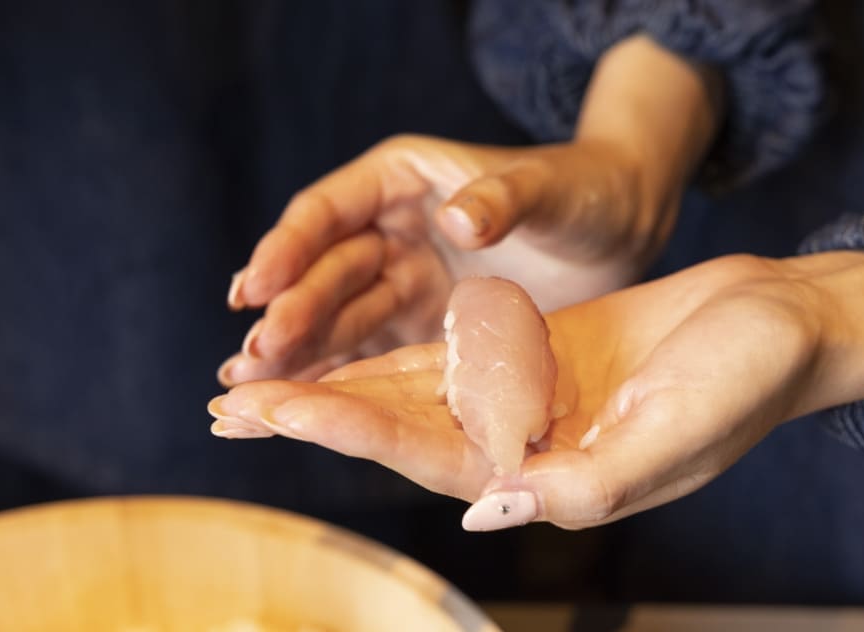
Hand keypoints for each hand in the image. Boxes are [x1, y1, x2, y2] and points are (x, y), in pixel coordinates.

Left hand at [209, 246, 863, 528]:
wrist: (782, 321)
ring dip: (338, 388)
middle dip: (313, 419)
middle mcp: (524, 444)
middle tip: (228, 406)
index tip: (266, 408)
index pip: (422, 454)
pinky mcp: (533, 353)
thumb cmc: (742, 380)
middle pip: (396, 431)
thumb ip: (580, 484)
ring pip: (411, 394)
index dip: (341, 429)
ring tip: (263, 385)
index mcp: (550, 476)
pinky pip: (448, 356)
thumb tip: (486, 507)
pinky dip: (390, 354)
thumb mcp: (671, 434)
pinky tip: (340, 351)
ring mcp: (525, 398)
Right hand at [218, 35, 719, 384]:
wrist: (618, 231)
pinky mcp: (420, 324)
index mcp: (401, 179)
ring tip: (245, 386)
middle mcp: (389, 228)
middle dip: (287, 311)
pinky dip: (331, 374)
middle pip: (323, 272)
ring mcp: (401, 279)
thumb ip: (503, 200)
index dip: (287, 249)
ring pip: (334, 317)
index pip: (327, 212)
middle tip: (255, 354)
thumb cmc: (584, 190)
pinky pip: (366, 350)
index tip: (256, 287)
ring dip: (293, 351)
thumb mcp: (549, 189)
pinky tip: (292, 402)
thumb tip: (455, 221)